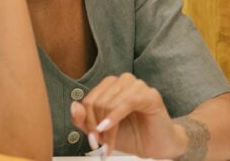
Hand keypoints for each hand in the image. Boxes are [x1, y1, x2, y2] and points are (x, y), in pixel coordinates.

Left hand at [71, 73, 186, 157]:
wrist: (155, 147)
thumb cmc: (132, 135)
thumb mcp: (101, 130)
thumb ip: (85, 120)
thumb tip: (74, 106)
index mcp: (113, 86)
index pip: (90, 99)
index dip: (86, 121)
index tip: (91, 138)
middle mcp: (125, 81)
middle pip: (98, 101)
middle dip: (95, 126)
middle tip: (100, 144)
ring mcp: (139, 86)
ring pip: (110, 102)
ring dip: (107, 127)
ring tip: (110, 143)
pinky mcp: (151, 95)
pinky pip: (127, 102)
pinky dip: (115, 117)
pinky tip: (108, 129)